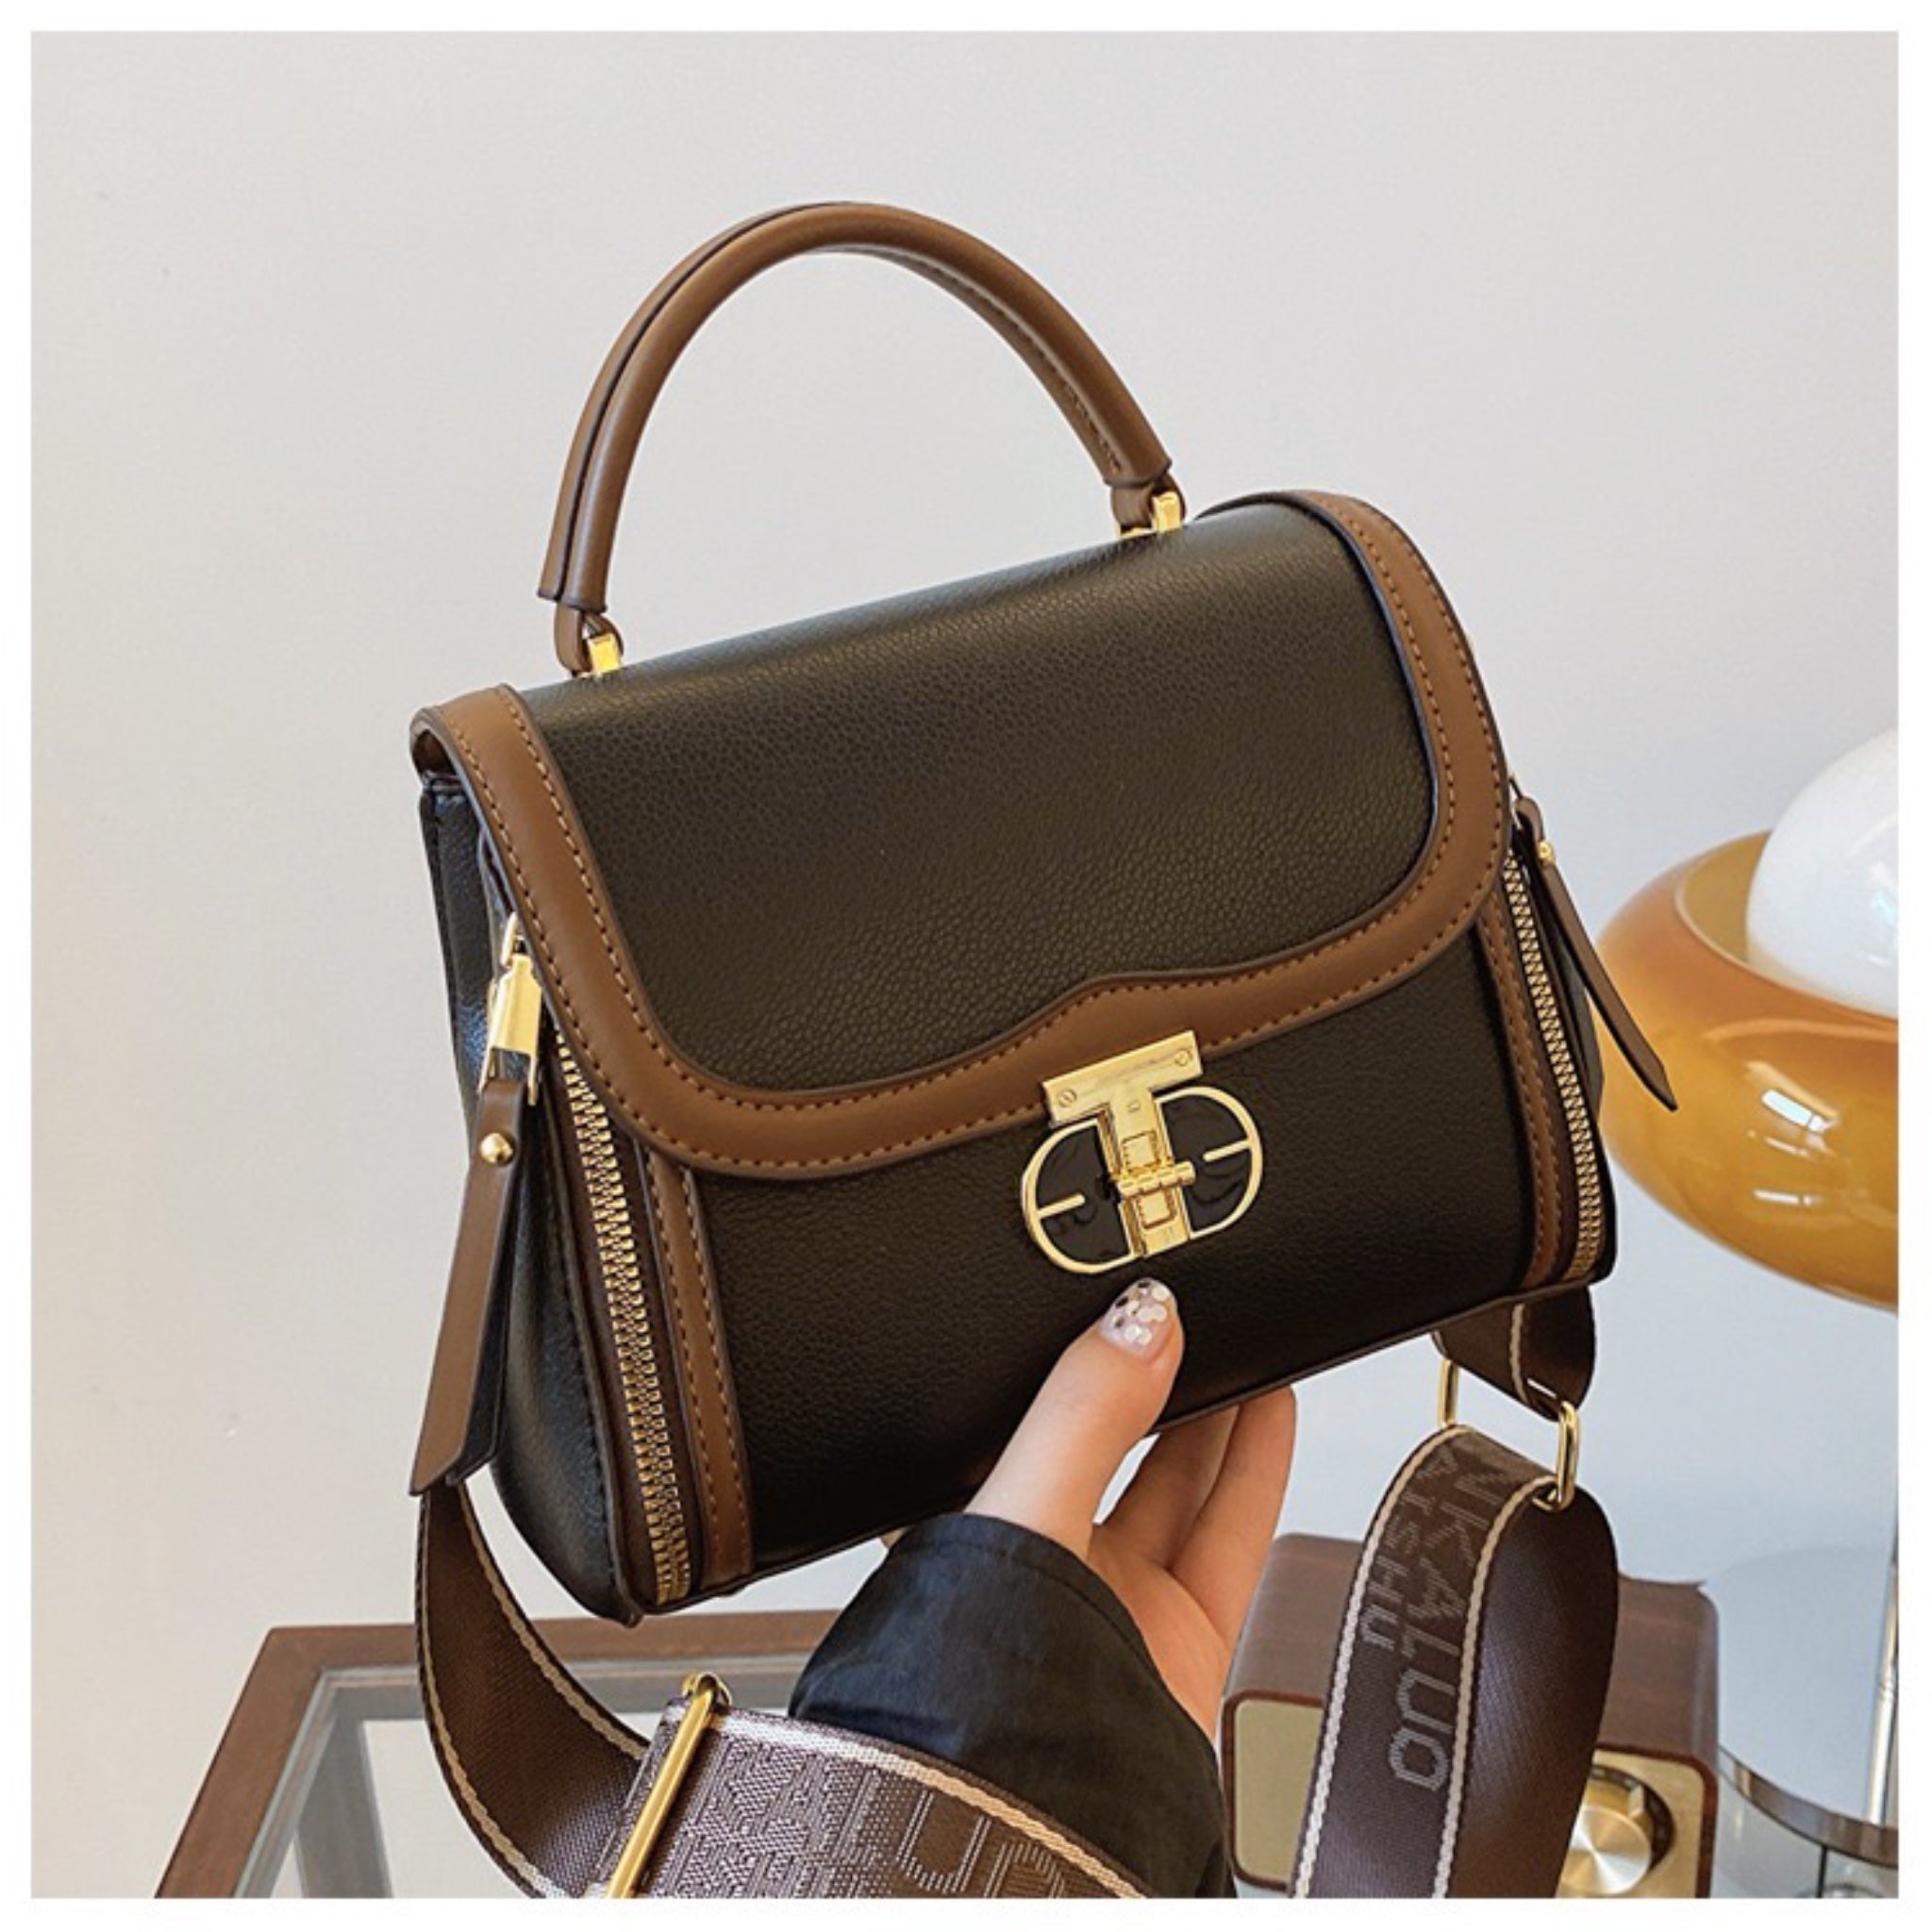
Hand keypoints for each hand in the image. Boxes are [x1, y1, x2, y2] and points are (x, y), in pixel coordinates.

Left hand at [966, 1278, 1295, 1736]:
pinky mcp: (1182, 1637)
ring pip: (1176, 1478)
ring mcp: (1116, 1599)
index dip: (1077, 1356)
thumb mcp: (1022, 1507)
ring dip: (1214, 1405)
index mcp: (973, 1523)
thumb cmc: (980, 1683)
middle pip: (1112, 1439)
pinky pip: (1231, 1530)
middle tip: (1194, 1304)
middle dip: (1154, 1372)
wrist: (1036, 1819)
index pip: (1031, 1415)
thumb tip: (1140, 1317)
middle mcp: (1042, 1560)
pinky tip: (1272, 1405)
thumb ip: (1082, 1411)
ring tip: (1244, 1331)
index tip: (1120, 1295)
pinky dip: (1257, 1463)